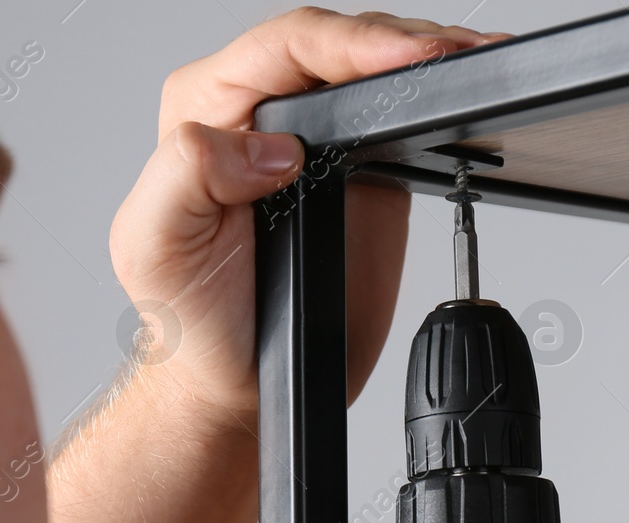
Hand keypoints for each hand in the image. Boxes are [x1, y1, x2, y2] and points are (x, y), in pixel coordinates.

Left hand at [108, 9, 509, 418]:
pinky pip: (403, 118)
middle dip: (400, 39)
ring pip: (376, 68)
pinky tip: (466, 94)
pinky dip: (439, 100)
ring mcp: (320, 137)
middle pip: (336, 42)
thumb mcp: (155, 246)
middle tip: (451, 58)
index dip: (347, 44)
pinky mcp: (365, 169)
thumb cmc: (188, 315)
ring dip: (429, 57)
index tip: (400, 60)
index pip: (283, 47)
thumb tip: (269, 146)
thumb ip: (186, 176)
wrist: (238, 377)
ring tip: (473, 61)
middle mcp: (263, 111)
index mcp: (208, 110)